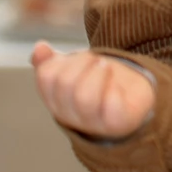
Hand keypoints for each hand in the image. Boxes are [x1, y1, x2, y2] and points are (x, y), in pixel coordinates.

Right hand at [30, 41, 154, 139]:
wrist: (132, 100)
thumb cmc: (100, 83)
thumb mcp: (75, 69)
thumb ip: (53, 61)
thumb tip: (40, 48)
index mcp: (55, 102)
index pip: (46, 77)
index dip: (60, 60)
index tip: (74, 56)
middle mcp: (70, 116)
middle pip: (65, 84)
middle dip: (81, 63)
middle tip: (96, 58)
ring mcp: (93, 123)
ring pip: (84, 98)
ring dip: (97, 74)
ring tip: (106, 65)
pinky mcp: (118, 123)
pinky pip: (111, 108)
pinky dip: (113, 90)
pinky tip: (117, 84)